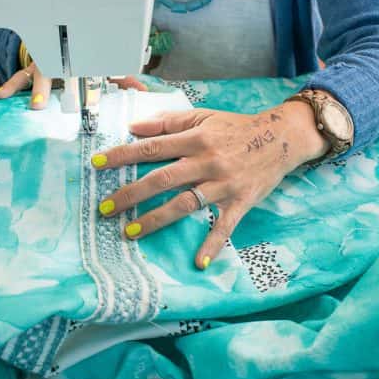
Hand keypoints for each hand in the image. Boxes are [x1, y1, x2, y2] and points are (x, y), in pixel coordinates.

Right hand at [0, 56, 147, 109]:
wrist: (65, 37)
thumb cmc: (85, 58)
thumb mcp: (103, 66)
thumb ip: (123, 78)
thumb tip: (143, 90)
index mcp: (80, 58)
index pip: (81, 66)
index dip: (82, 80)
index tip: (84, 93)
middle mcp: (60, 60)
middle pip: (50, 70)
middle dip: (43, 87)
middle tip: (38, 106)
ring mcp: (43, 64)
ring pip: (32, 73)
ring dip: (20, 86)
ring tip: (6, 96)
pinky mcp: (31, 70)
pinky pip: (18, 78)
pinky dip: (8, 87)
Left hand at [91, 101, 329, 268]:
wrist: (281, 137)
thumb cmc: (237, 128)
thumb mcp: (204, 116)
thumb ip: (169, 122)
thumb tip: (134, 127)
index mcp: (196, 138)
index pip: (152, 147)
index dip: (123, 155)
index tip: (97, 163)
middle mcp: (207, 161)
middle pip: (162, 178)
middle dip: (131, 194)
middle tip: (106, 208)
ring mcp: (223, 184)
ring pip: (185, 204)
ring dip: (157, 219)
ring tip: (131, 232)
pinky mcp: (240, 202)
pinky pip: (224, 226)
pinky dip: (213, 244)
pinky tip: (199, 262)